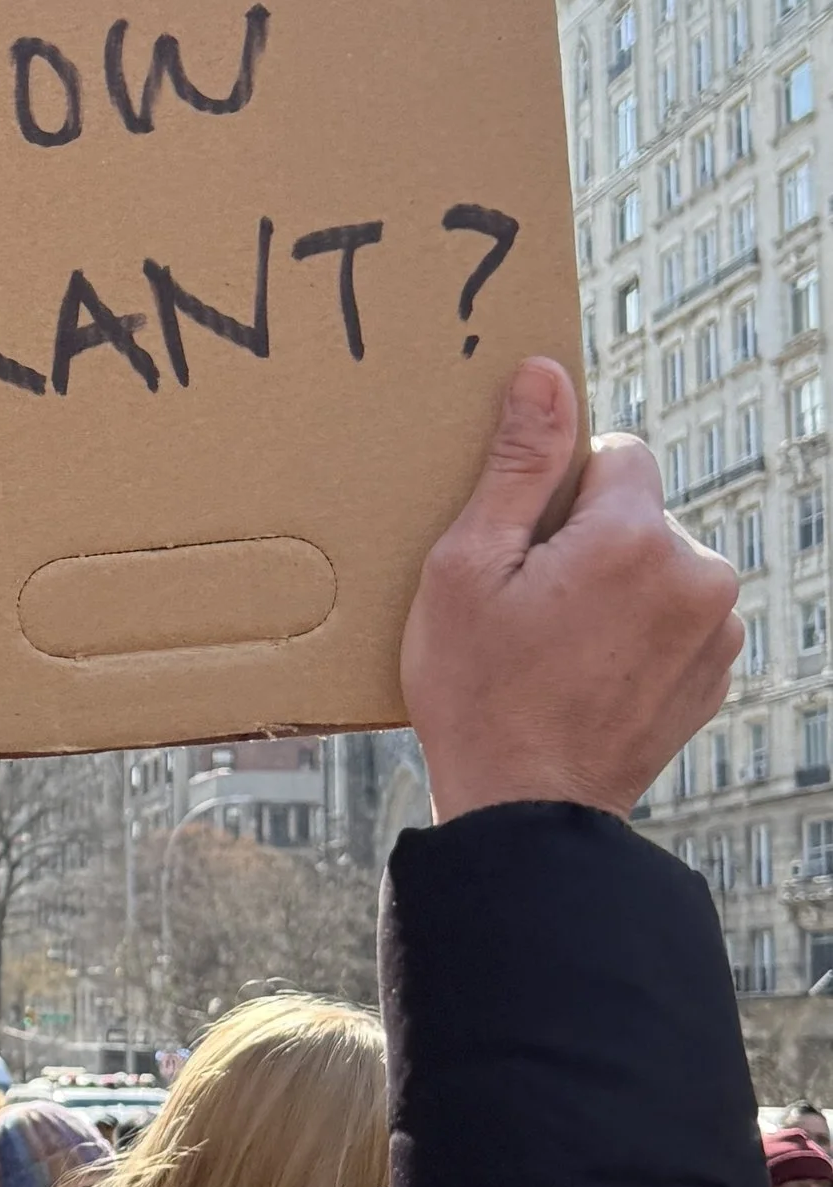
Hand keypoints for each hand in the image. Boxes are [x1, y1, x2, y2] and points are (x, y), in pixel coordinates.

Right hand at [402, 357, 741, 822]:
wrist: (527, 812)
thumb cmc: (480, 690)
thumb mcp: (469, 563)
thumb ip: (519, 463)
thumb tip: (547, 374)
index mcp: (635, 539)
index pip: (615, 451)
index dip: (558, 487)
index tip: (522, 542)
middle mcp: (698, 577)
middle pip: (639, 508)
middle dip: (588, 534)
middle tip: (528, 599)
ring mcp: (716, 631)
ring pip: (658, 559)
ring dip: (615, 579)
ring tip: (555, 639)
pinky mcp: (716, 672)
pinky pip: (675, 612)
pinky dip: (636, 625)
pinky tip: (585, 666)